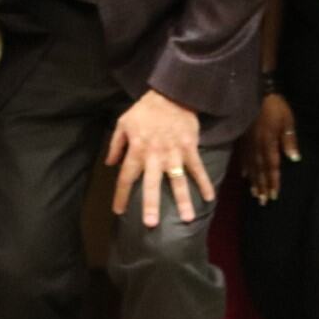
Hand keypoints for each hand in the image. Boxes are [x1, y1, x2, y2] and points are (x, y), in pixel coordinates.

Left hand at [107, 90, 213, 227]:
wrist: (171, 94)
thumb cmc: (145, 110)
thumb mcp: (123, 122)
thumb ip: (116, 144)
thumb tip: (109, 163)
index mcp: (137, 149)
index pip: (126, 176)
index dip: (121, 194)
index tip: (119, 211)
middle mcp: (155, 155)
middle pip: (152, 183)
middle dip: (151, 204)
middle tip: (151, 224)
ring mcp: (174, 152)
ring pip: (178, 180)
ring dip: (183, 200)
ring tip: (187, 219)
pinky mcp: (190, 148)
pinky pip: (198, 168)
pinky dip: (205, 182)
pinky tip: (210, 198)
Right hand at [247, 92, 298, 202]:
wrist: (256, 92)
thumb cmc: (276, 107)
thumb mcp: (287, 121)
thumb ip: (289, 140)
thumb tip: (294, 159)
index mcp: (268, 143)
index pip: (272, 166)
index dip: (273, 181)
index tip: (274, 196)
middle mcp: (256, 146)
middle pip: (260, 170)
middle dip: (262, 186)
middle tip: (263, 201)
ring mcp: (248, 143)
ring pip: (250, 166)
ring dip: (253, 181)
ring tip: (255, 194)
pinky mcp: (242, 139)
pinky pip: (242, 157)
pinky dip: (244, 168)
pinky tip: (244, 176)